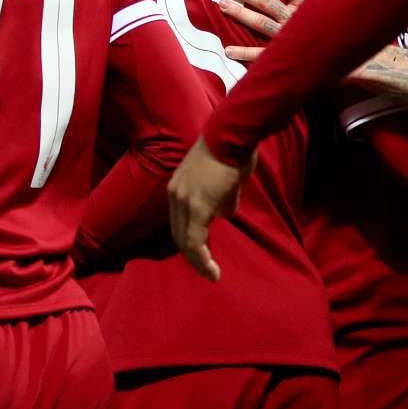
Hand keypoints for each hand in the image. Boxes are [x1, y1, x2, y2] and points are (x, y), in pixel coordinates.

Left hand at [167, 139, 251, 282]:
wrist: (233, 134)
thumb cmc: (233, 149)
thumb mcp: (224, 178)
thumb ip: (222, 198)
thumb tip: (226, 213)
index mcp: (178, 186)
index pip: (178, 221)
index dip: (189, 240)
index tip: (202, 254)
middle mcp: (175, 194)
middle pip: (178, 233)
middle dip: (192, 255)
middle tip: (206, 269)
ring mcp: (184, 201)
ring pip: (185, 241)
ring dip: (198, 261)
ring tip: (211, 274)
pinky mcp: (198, 207)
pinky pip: (196, 241)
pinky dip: (202, 259)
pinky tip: (213, 271)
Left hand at [218, 0, 395, 79]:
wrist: (364, 66)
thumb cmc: (349, 34)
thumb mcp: (340, 8)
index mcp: (310, 6)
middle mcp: (298, 20)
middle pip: (266, 1)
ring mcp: (291, 39)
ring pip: (261, 23)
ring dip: (239, 14)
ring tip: (221, 4)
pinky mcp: (288, 58)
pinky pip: (262, 57)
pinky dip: (244, 53)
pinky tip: (227, 50)